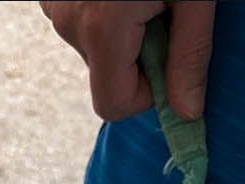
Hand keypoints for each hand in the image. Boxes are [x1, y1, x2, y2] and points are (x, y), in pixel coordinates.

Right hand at [40, 1, 215, 120]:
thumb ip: (190, 53)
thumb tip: (187, 112)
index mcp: (103, 29)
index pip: (115, 106)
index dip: (146, 92)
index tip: (167, 55)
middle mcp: (70, 24)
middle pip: (105, 75)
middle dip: (136, 53)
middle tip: (161, 8)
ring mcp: (54, 7)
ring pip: (93, 47)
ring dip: (119, 29)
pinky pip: (79, 22)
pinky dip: (101, 9)